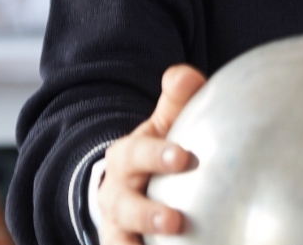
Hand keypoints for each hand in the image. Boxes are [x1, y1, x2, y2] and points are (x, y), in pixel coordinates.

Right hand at [95, 65, 205, 242]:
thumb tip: (187, 75)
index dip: (158, 154)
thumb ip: (176, 100)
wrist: (120, 188)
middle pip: (125, 206)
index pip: (139, 153)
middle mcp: (115, 195)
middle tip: (174, 222)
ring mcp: (116, 228)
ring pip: (119, 241)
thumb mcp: (162, 125)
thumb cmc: (153, 152)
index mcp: (125, 157)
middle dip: (147, 214)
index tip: (183, 157)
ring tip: (170, 241)